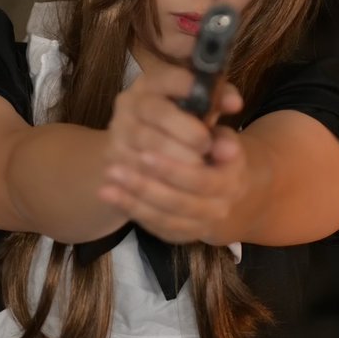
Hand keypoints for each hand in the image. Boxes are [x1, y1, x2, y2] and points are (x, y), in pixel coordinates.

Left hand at [99, 104, 249, 245]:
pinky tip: (108, 192)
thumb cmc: (213, 147)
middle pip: (180, 203)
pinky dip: (130, 209)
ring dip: (134, 199)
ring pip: (164, 217)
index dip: (173, 170)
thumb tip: (230, 104)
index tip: (144, 154)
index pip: (202, 180)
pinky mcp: (180, 233)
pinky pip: (154, 225)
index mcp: (231, 181)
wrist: (220, 185)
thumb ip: (221, 116)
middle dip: (146, 186)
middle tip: (114, 168)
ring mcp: (199, 224)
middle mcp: (218, 208)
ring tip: (108, 178)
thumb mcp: (219, 130)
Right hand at [101, 65, 241, 171]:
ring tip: (198, 165)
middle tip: (207, 146)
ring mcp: (117, 130)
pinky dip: (160, 175)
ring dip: (176, 157)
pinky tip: (180, 181)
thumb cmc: (181, 125)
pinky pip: (136, 168)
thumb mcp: (199, 108)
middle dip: (186, 131)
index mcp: (151, 83)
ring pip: (146, 144)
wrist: (142, 152)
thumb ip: (219, 100)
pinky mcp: (113, 157)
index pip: (167, 77)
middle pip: (156, 112)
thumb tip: (235, 104)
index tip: (217, 104)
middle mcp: (129, 102)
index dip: (190, 88)